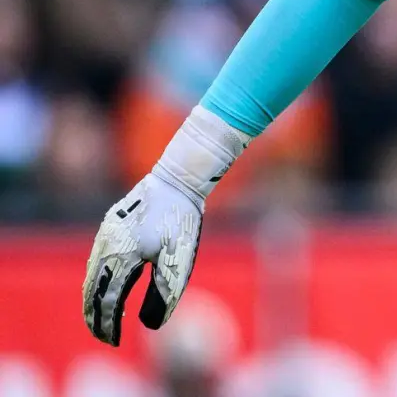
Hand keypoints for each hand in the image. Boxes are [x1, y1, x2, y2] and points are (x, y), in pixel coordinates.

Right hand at [82, 172, 203, 345]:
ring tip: (107, 317)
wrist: (178, 179)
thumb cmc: (181, 220)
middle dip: (96, 316)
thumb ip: (163, 293)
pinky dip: (99, 279)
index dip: (108, 324)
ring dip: (95, 299)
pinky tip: (113, 285)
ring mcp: (105, 235)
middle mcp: (105, 247)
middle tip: (104, 336)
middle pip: (91, 291)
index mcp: (120, 258)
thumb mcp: (178, 260)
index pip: (107, 301)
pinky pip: (97, 259)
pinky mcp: (110, 225)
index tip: (113, 341)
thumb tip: (150, 324)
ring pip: (91, 275)